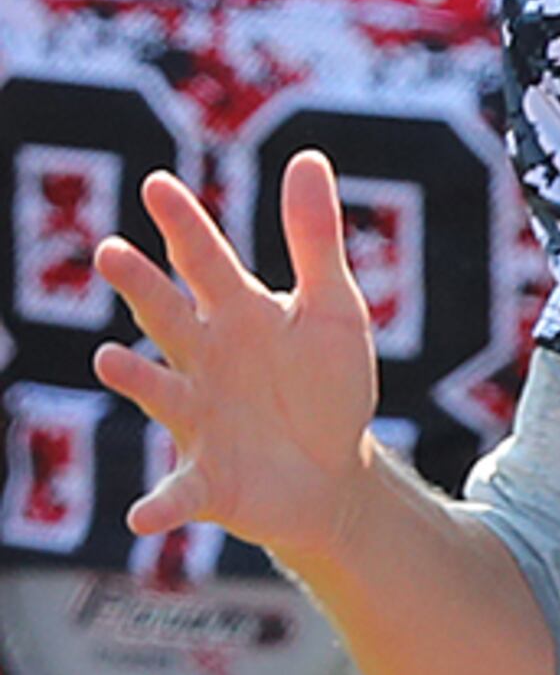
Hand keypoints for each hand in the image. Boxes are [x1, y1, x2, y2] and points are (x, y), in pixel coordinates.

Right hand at [89, 155, 382, 561]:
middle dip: (143, 289)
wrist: (332, 473)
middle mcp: (204, 362)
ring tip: (111, 360)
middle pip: (169, 317)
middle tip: (113, 252)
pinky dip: (159, 506)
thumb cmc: (324, 386)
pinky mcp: (207, 480)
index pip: (206, 262)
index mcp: (237, 317)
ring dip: (136, 378)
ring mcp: (199, 420)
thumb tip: (309, 157)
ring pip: (160, 392)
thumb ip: (316, 239)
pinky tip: (142, 517)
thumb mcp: (333, 309)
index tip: (160, 184)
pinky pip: (177, 494)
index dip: (185, 226)